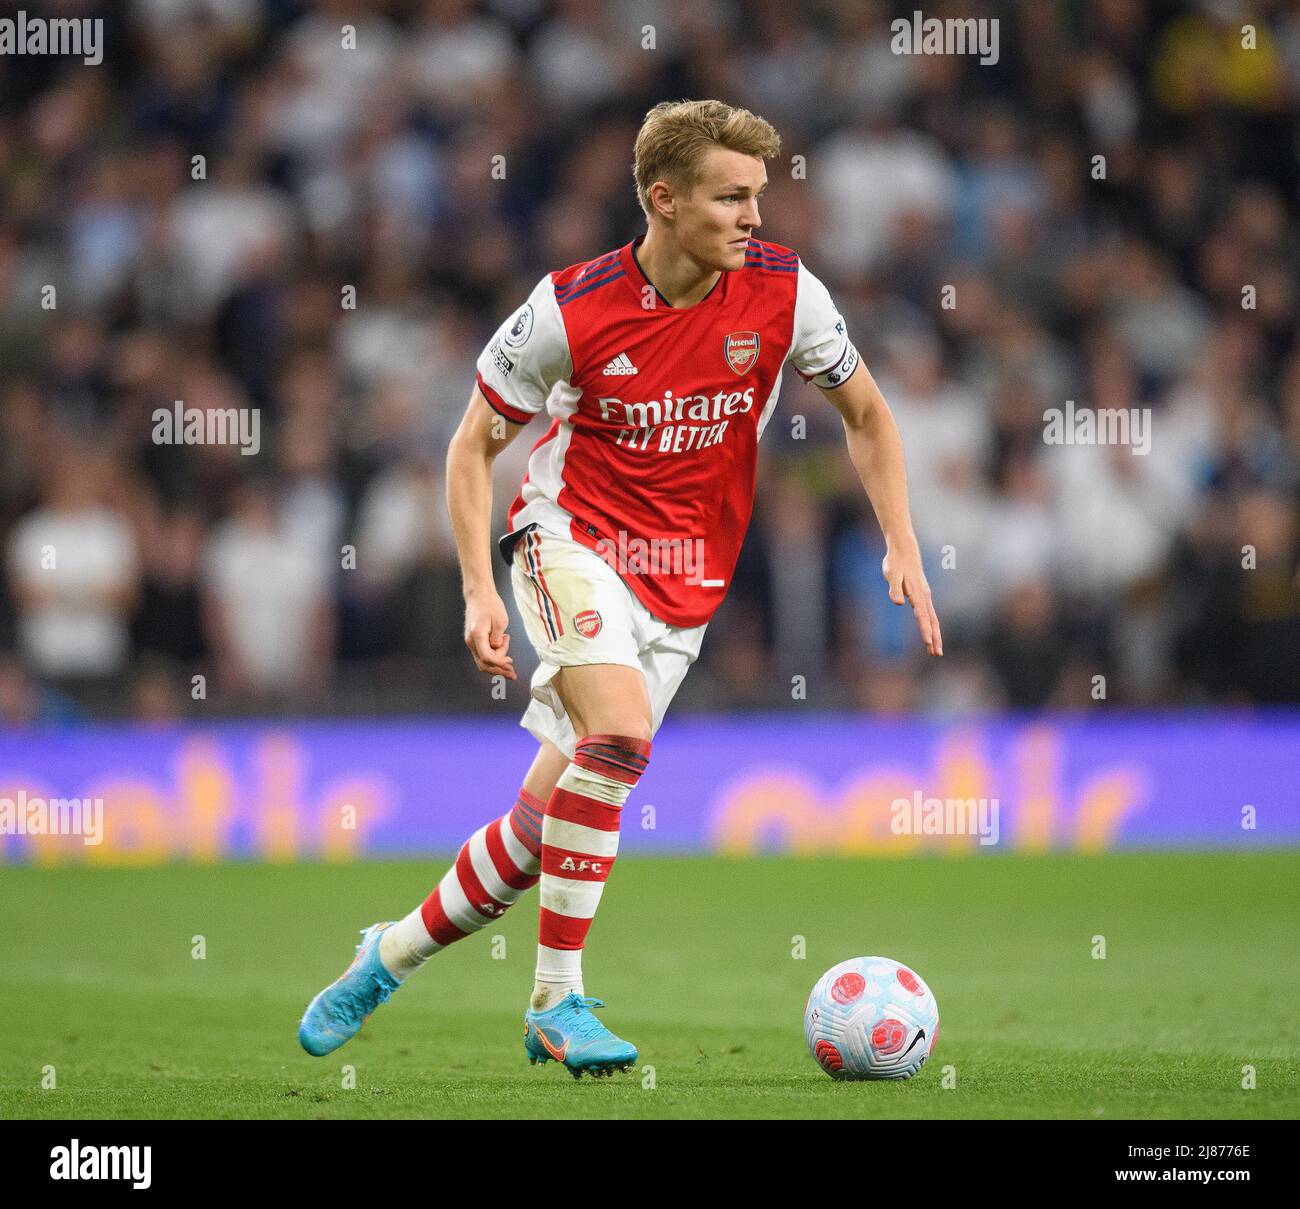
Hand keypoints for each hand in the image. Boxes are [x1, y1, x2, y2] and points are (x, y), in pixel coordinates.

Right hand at [463, 590, 516, 679]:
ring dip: (497, 661)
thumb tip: (497, 650)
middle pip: (483, 664)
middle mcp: (471, 641)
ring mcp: (471, 641)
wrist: (479, 595)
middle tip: (513, 672)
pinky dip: (493, 655)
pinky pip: (483, 653)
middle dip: (499, 670)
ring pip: (482, 661)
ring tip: (507, 644)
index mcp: (477, 635)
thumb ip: (498, 638)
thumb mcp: (500, 620)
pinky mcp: (474, 640)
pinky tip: (503, 645)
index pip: (487, 658)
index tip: (510, 664)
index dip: (500, 664)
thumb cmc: (490, 604)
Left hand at [882, 540, 942, 656]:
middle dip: (935, 638)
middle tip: (937, 654)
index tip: (928, 643)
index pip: (922, 616)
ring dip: (935, 635)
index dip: (925, 630)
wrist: (904, 550)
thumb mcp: (891, 574)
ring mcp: (926, 596)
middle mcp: (925, 596)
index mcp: (917, 593)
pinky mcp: (923, 595)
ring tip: (935, 651)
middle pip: (932, 621)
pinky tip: (932, 635)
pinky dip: (932, 626)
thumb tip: (897, 602)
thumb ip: (894, 589)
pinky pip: (930, 614)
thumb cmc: (896, 562)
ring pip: (933, 619)